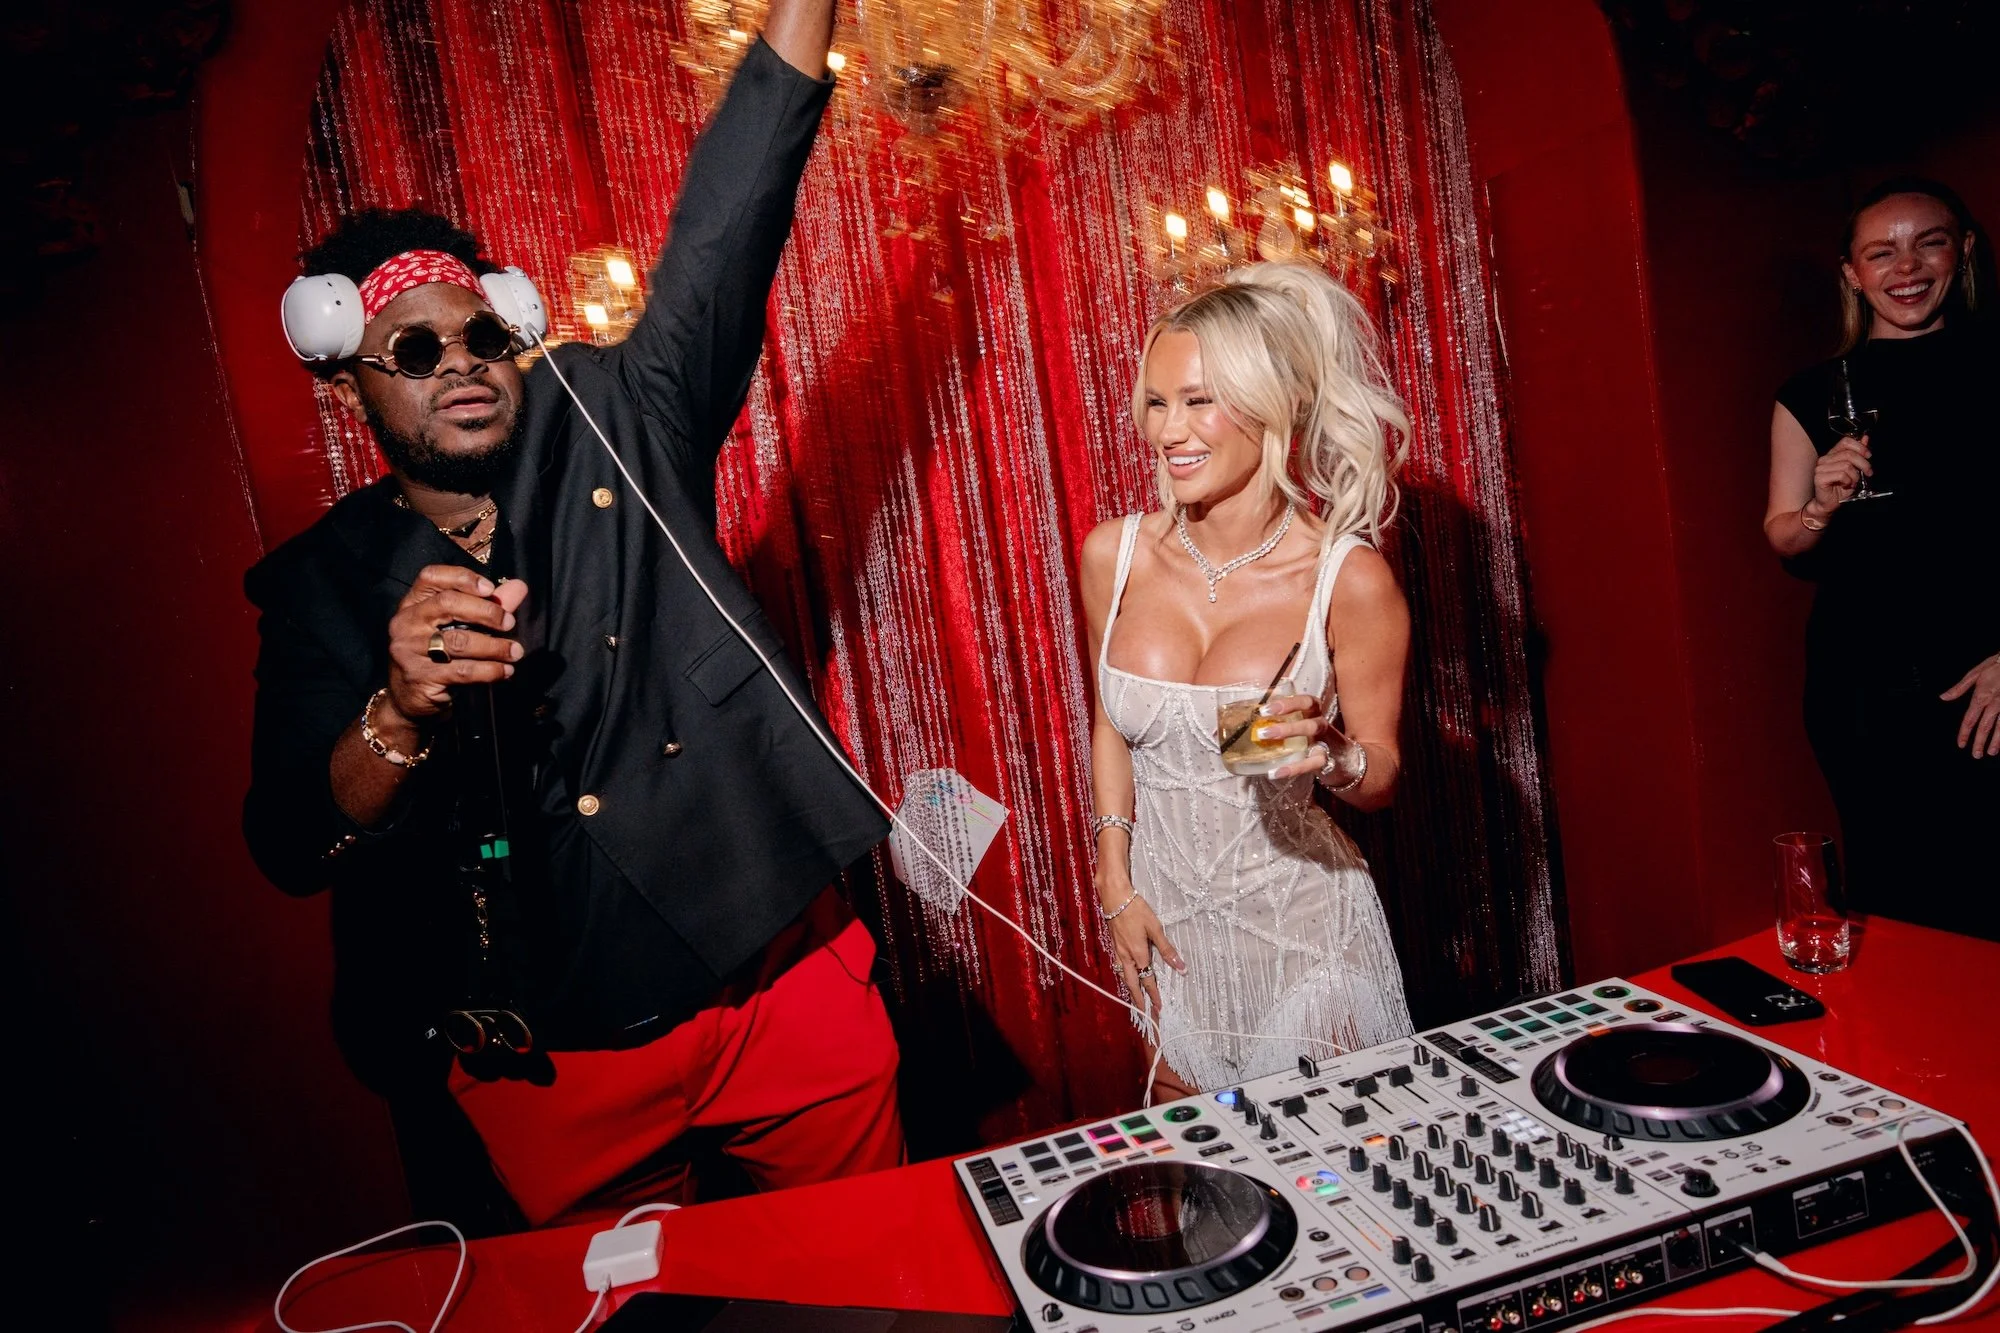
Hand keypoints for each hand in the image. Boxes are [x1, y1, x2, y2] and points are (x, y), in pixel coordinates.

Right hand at [385, 567, 529, 723]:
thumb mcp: (457, 628)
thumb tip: (519, 587)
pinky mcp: (420, 677)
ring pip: (459, 641)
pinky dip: (490, 670)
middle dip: (486, 612)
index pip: (431, 577)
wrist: (409, 701)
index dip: (463, 578)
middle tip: (510, 623)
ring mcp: (409, 650)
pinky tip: (505, 671)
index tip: (491, 589)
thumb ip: (487, 606)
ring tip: (516, 651)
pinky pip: (462, 671)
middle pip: (448, 603)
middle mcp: (406, 623)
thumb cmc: (436, 657)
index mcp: (412, 604)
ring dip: (495, 646)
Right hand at [1098, 874, 1184, 1021]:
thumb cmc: (1136, 910)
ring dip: (1130, 989)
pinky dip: (1124, 977)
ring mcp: (1118, 952)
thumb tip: (1181, 967)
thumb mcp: (1155, 928)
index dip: (1154, 995)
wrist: (1114, 898)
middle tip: (1144, 1012)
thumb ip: (1167, 949)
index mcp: (1138, 954)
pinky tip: (1127, 976)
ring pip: (1124, 976)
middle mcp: (1126, 957)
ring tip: (1136, 998)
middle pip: (1132, 984)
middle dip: (1139, 999)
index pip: (1148, 980)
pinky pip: (1120, 968)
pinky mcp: (1114, 946)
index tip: (1159, 1007)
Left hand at [1257, 694, 1354, 781]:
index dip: (1287, 703)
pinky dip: (1293, 769)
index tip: (1265, 709)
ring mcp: (1326, 743)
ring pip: (1314, 738)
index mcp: (1314, 713)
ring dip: (1290, 737)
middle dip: (1287, 727)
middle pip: (1310, 723)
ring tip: (1266, 743)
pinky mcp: (1327, 761)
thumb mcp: (1300, 724)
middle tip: (1261, 732)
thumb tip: (1249, 717)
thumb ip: (1281, 720)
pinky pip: (1311, 764)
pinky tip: (1275, 773)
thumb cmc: (1312, 737)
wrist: (1343, 760)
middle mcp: (1322, 725)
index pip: (1306, 701)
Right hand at [1809, 435, 1871, 512]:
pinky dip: (1848, 481)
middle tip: (1868, 472)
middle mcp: (1825, 459)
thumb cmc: (1841, 488)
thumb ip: (1858, 454)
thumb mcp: (1854, 469)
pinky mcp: (1819, 478)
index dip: (1860, 447)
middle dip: (1863, 464)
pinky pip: (1841, 475)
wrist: (1829, 504)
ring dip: (1855, 476)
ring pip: (1846, 466)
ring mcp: (1820, 468)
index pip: (1846, 441)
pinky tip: (1846, 485)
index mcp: (1832, 454)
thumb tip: (1865, 438)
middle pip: (1849, 454)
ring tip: (1853, 482)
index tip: (1868, 456)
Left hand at [1942, 654, 1999, 757]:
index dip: (1964, 732)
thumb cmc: (1995, 664)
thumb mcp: (1975, 673)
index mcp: (1981, 696)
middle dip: (1980, 742)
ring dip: (1996, 741)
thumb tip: (1943, 697)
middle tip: (1976, 755)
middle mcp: (1995, 703)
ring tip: (1991, 752)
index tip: (1961, 744)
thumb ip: (1959, 688)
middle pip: (1985, 726)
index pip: (1970, 719)